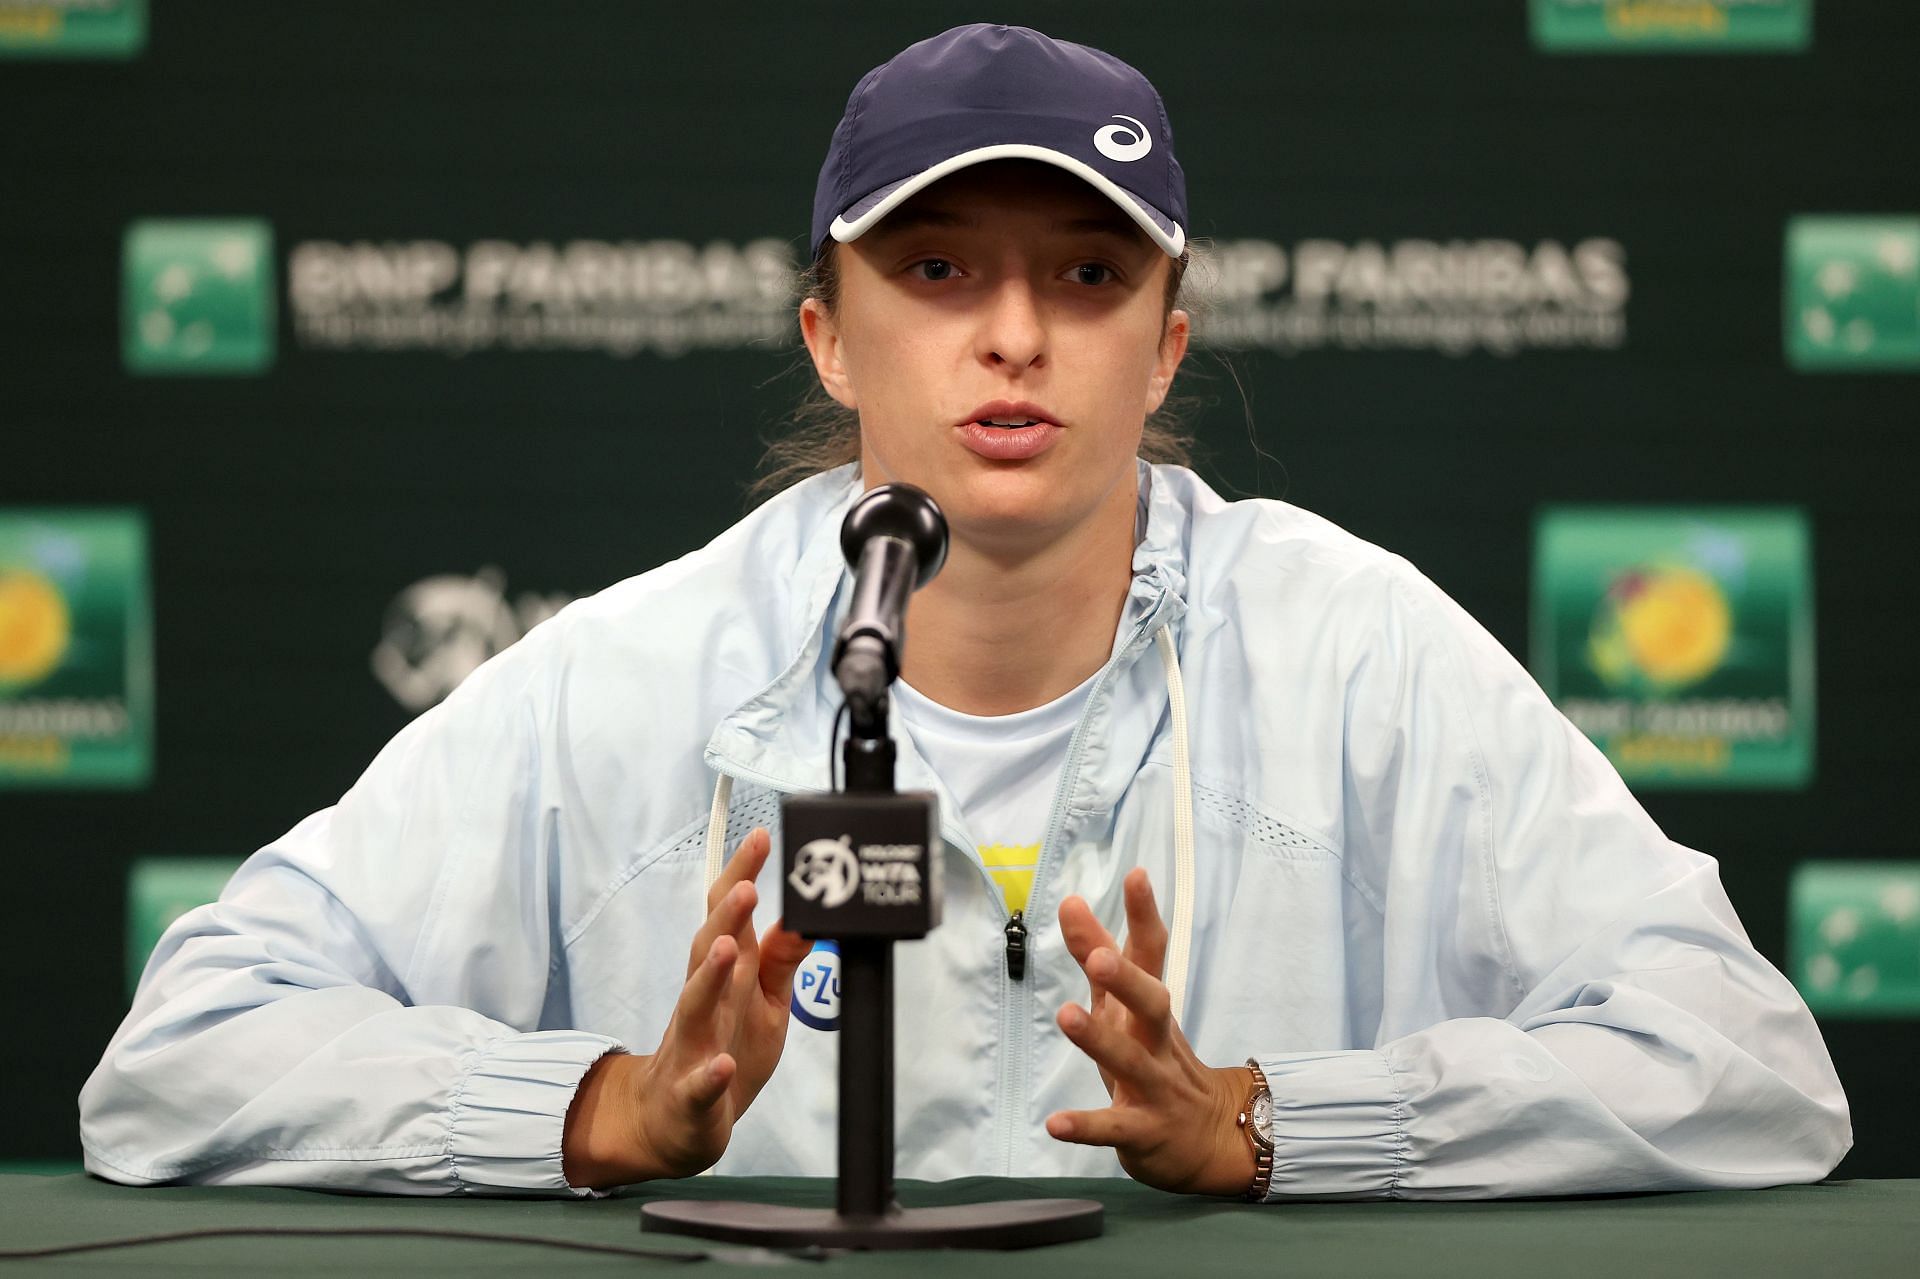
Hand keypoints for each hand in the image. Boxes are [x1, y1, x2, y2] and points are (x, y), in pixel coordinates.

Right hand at [562, 828, 809, 1186]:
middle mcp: (705, 1002)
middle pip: (708, 949)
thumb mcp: (765, 1002)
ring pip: (697, 1005)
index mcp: (725, 976)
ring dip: (710, 976)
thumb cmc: (723, 1050)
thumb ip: (779, 959)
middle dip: (726, 916)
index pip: (731, 917)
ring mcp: (693, 1046)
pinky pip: (699, 1084)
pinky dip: (709, 1075)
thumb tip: (805, 916)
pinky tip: (721, 1065)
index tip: (762, 836)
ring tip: (727, 947)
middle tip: (748, 884)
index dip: (743, 876)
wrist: (675, 1122)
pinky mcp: (691, 1094)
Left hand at [1047, 868, 1257, 1196]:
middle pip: (1153, 1005)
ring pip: (1131, 1062)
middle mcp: (1158, 1042)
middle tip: (1100, 958)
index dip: (1144, 917)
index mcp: (1151, 1009)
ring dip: (1100, 1040)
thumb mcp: (1126, 1008)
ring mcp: (1155, 1087)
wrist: (1211, 1137)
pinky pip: (1114, 1127)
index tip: (1136, 875)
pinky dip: (1086, 1126)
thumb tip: (1071, 902)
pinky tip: (1055, 1123)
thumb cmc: (1156, 1060)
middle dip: (1128, 980)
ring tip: (1067, 1016)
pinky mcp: (1143, 1131)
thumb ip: (1099, 955)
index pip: (1153, 956)